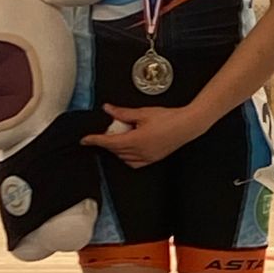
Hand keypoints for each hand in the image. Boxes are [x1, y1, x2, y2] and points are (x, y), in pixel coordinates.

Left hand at [83, 103, 203, 167]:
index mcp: (136, 140)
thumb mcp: (143, 112)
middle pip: (115, 150)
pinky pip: (134, 162)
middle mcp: (140, 152)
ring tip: (120, 136)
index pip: (109, 142)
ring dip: (117, 149)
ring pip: (124, 157)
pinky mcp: (153, 158)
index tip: (85, 140)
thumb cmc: (169, 118)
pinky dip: (127, 156)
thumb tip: (108, 109)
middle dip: (107, 141)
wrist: (188, 125)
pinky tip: (129, 148)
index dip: (95, 140)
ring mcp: (147, 157)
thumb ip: (123, 113)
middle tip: (107, 130)